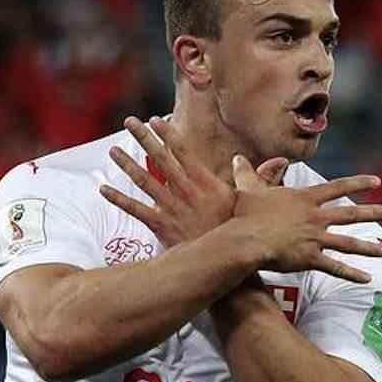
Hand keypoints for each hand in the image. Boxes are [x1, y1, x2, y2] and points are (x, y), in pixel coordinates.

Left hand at [99, 116, 287, 246]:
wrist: (228, 263)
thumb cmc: (241, 234)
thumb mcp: (253, 203)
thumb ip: (260, 180)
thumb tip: (278, 162)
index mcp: (206, 182)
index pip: (183, 151)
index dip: (168, 133)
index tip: (155, 119)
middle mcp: (186, 191)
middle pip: (161, 158)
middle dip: (143, 138)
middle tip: (129, 122)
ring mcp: (172, 208)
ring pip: (144, 180)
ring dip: (127, 164)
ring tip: (113, 149)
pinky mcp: (161, 226)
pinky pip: (136, 210)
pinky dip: (118, 199)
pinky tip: (103, 189)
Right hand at [231, 155, 381, 283]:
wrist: (247, 239)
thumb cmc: (246, 214)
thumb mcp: (247, 188)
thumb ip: (247, 172)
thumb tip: (237, 157)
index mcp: (305, 199)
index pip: (337, 187)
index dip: (357, 183)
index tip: (376, 182)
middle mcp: (315, 217)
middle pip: (350, 214)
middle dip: (373, 212)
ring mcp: (315, 238)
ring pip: (348, 242)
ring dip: (368, 247)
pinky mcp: (310, 259)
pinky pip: (335, 268)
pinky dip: (351, 274)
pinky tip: (367, 279)